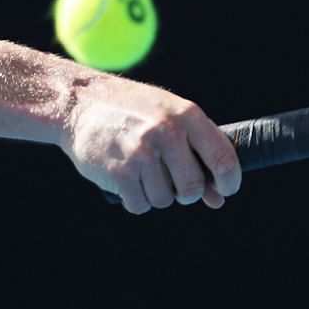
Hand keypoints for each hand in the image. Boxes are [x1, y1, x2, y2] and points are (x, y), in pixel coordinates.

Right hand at [62, 76, 240, 213]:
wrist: (79, 103)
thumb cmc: (132, 111)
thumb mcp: (169, 118)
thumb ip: (197, 153)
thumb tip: (218, 199)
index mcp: (187, 115)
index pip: (223, 159)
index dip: (228, 182)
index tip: (223, 190)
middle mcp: (167, 132)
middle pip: (193, 188)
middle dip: (185, 192)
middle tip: (171, 181)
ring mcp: (142, 153)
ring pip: (165, 200)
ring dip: (154, 193)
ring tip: (139, 169)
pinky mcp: (120, 173)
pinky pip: (140, 205)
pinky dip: (133, 198)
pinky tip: (124, 176)